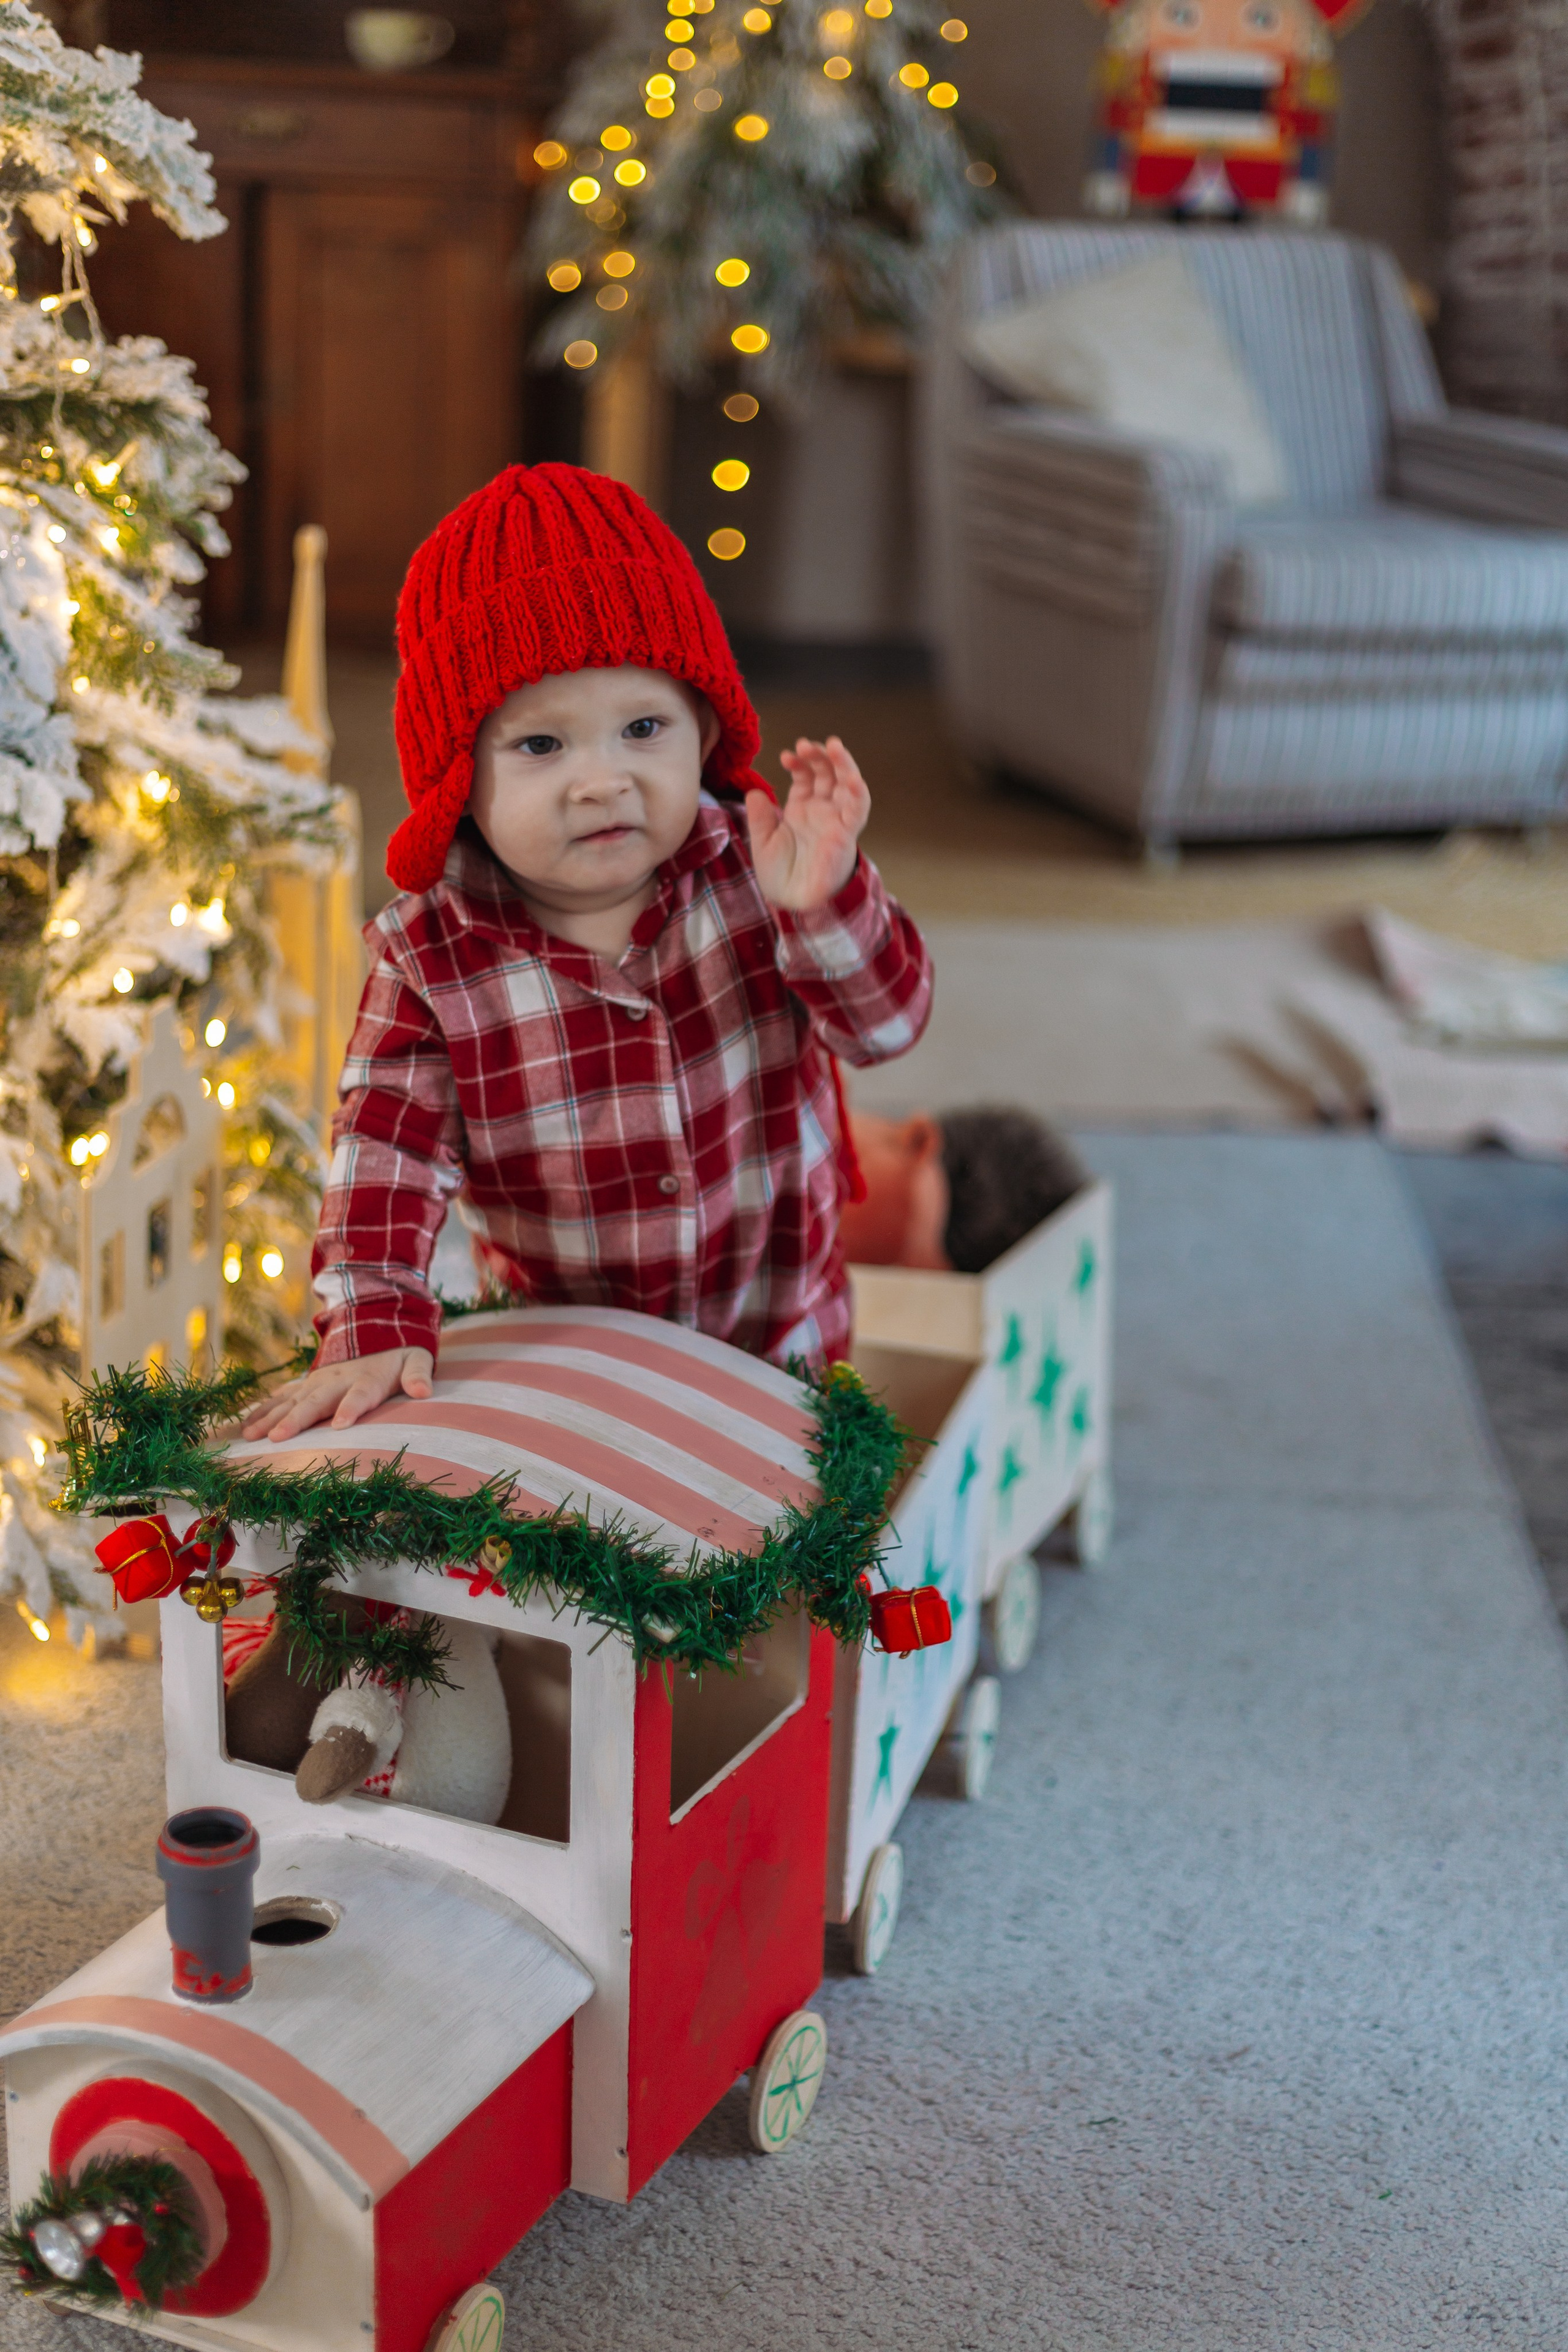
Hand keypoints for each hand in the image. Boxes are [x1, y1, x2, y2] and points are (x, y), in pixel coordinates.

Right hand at [238, 1346, 434, 1442]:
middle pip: (316, 1401)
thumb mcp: (417, 1359)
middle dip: (296, 1419)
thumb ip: (419, 1375)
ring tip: (250, 1435)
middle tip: (276, 1438)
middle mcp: (338, 1380)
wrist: (376, 1324)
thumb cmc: (400, 1353)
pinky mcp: (307, 1383)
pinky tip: (246, 1423)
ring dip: (270, 1416)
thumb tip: (424, 1390)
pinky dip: (264, 1408)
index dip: (350, 1408)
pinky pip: (282, 1396)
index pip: (360, 1395)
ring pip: (291, 1400)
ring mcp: (319, 1381)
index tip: (340, 1425)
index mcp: (367, 1378)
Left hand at [747, 735, 869, 911]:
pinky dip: (858, 791)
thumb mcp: (763, 842)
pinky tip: (851, 776)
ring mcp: (836, 820)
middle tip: (807, 744)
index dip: (799, 762)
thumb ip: (760, 817)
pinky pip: (858, 809)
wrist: (793, 904)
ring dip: (842, 764)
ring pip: (846, 784)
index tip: (787, 754)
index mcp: (801, 810)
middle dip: (819, 756)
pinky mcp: (847, 834)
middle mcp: (821, 811)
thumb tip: (754, 792)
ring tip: (832, 746)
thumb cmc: (780, 877)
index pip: (806, 777)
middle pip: (827, 774)